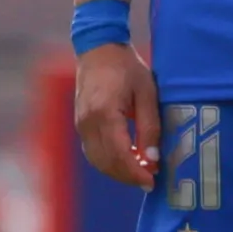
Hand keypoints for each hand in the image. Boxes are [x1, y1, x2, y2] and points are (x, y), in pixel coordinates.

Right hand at [74, 43, 160, 190]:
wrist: (99, 50)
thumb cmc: (127, 68)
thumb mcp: (147, 94)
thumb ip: (150, 127)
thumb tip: (152, 158)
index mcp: (105, 113)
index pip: (119, 154)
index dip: (135, 172)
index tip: (151, 182)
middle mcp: (87, 122)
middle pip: (106, 162)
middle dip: (128, 176)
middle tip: (150, 181)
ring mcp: (80, 124)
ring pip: (97, 160)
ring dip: (118, 171)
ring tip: (141, 173)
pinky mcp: (80, 124)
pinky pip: (93, 151)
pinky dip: (109, 161)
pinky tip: (127, 161)